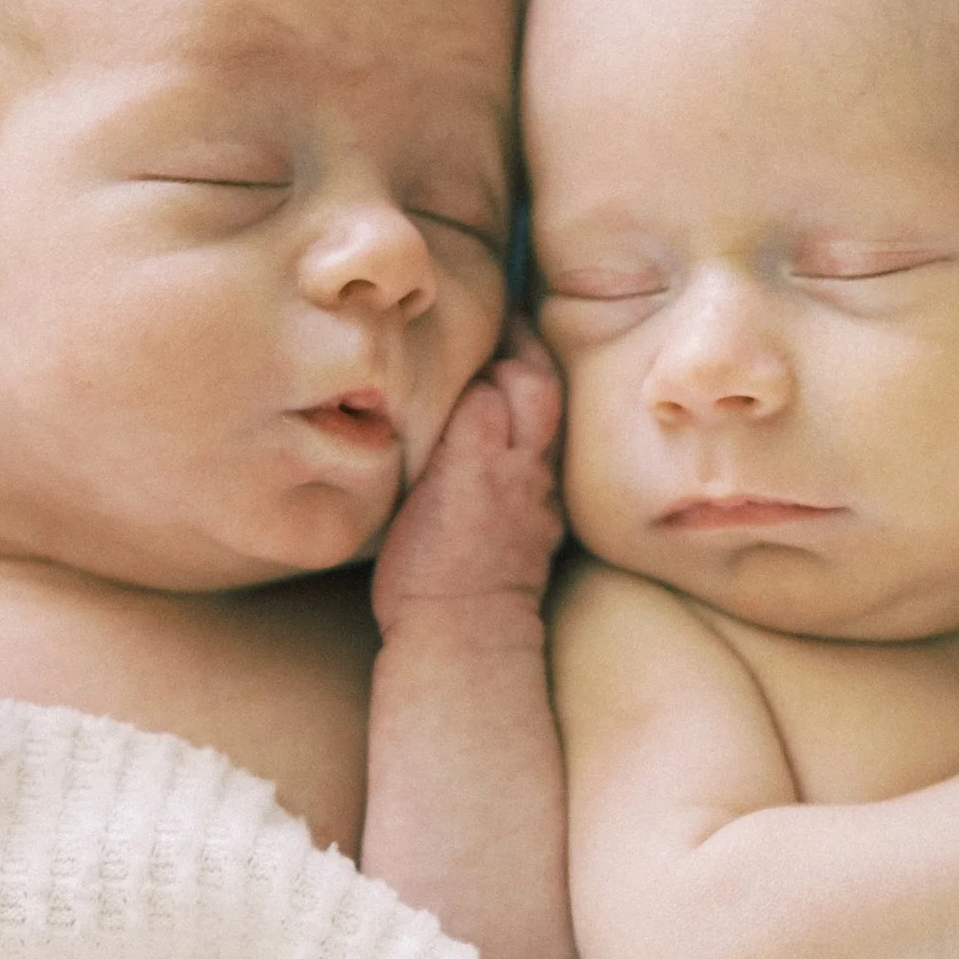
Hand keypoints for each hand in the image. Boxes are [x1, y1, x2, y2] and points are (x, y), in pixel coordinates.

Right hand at [372, 325, 565, 639]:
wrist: (465, 639)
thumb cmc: (420, 577)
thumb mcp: (408, 502)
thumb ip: (438, 444)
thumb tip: (462, 396)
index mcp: (474, 458)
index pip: (491, 382)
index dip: (482, 352)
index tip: (467, 324)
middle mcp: (517, 467)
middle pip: (536, 387)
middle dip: (524, 348)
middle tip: (505, 319)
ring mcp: (537, 492)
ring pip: (550, 418)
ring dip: (537, 383)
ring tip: (517, 355)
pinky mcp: (546, 518)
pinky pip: (549, 457)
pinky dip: (539, 430)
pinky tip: (520, 426)